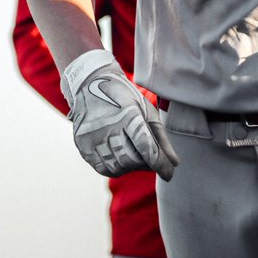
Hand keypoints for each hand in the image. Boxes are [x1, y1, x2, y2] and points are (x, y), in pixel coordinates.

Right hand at [61, 50, 178, 179]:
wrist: (91, 84)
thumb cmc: (124, 98)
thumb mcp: (147, 110)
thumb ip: (161, 138)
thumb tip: (174, 163)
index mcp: (128, 114)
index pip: (146, 147)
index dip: (160, 164)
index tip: (169, 173)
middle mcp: (108, 126)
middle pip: (132, 160)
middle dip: (146, 164)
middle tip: (150, 159)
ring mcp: (92, 137)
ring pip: (118, 167)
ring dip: (131, 167)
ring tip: (135, 154)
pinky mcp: (83, 145)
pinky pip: (103, 168)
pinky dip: (115, 167)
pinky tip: (120, 156)